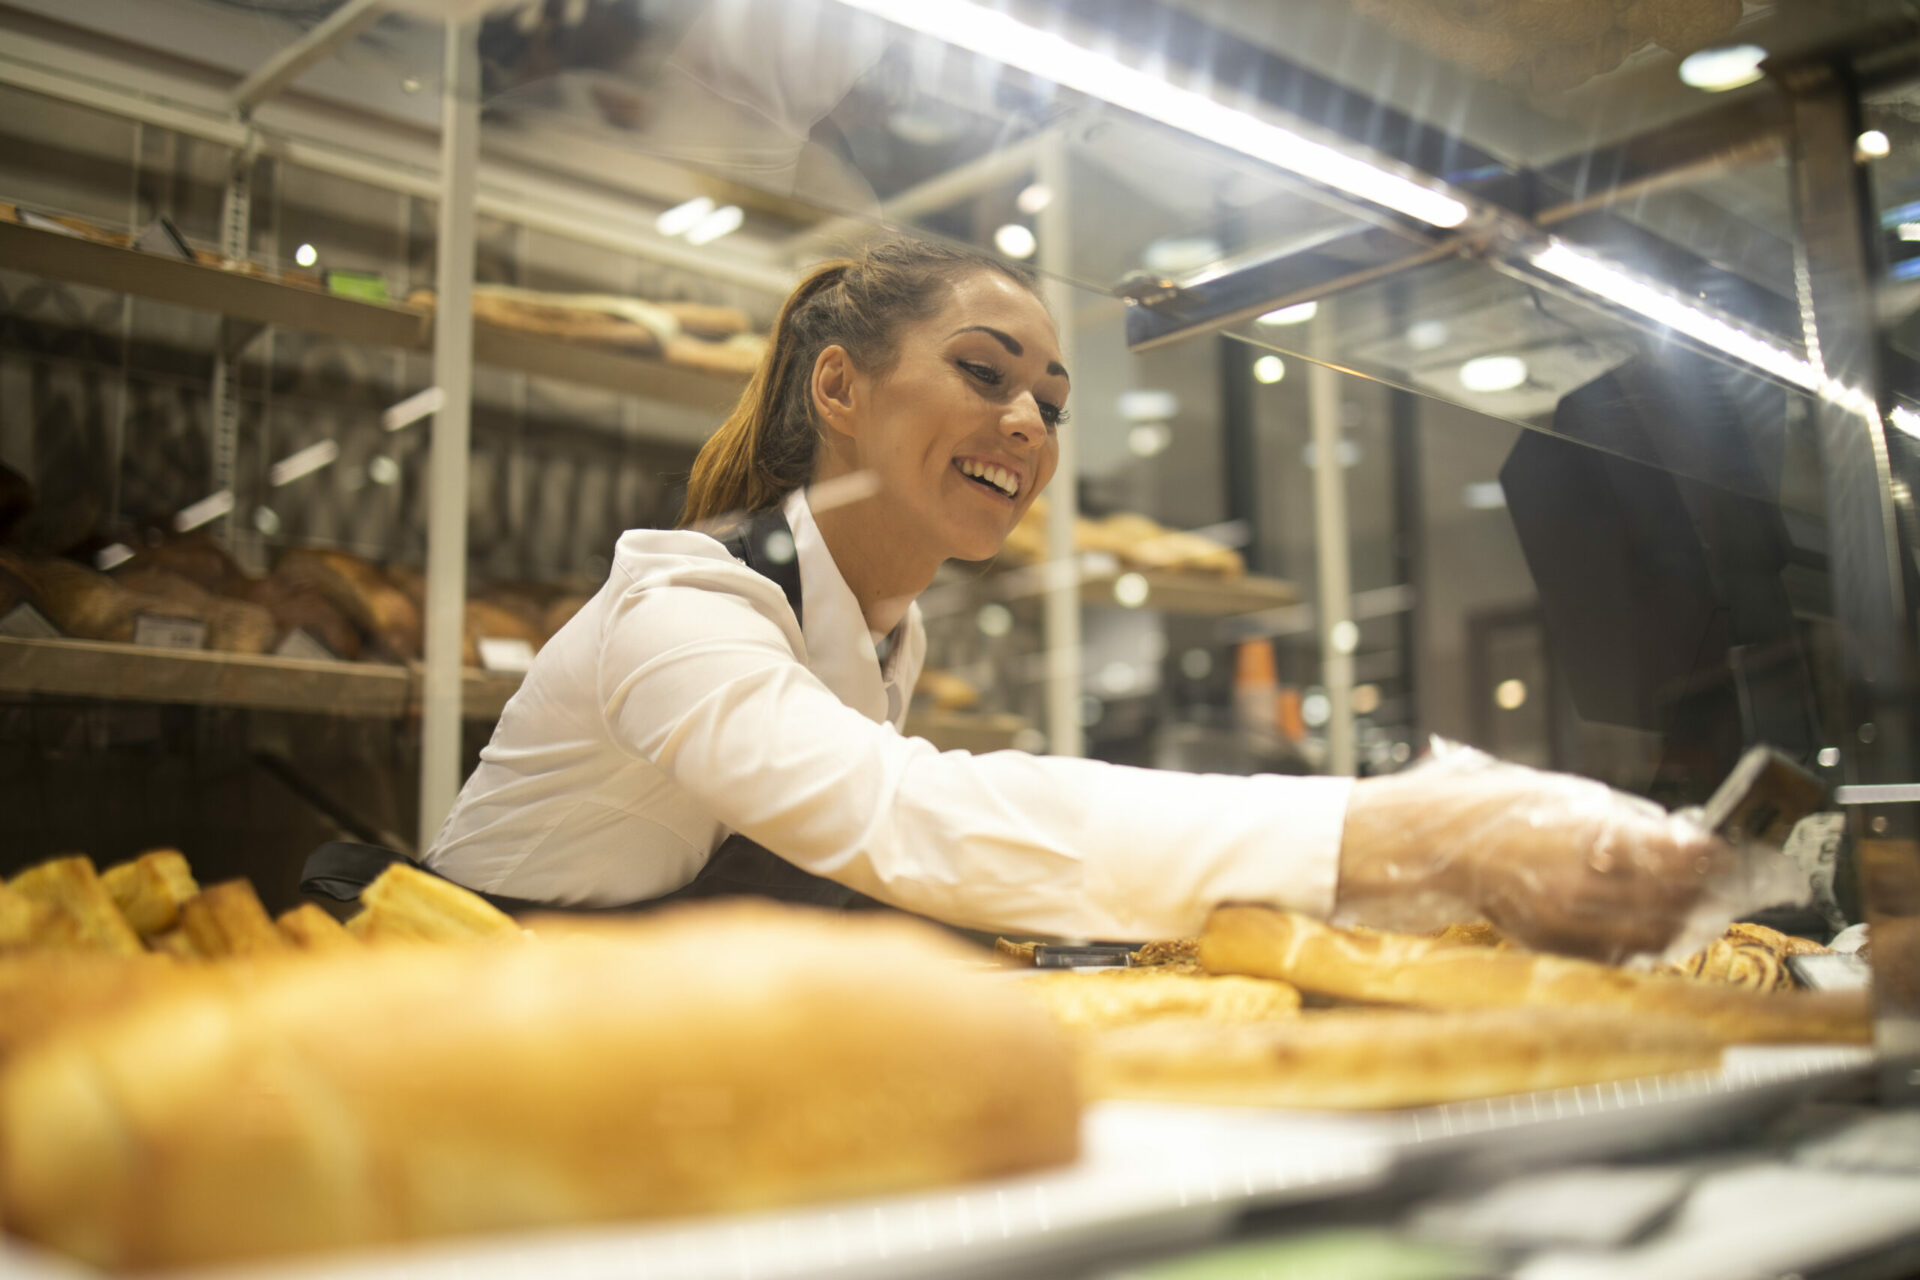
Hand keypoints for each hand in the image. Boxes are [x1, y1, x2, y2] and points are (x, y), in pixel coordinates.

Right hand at [1337, 743, 1730, 962]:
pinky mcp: (1555, 945)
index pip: (1687, 858)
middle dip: (1711, 890)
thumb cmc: (1487, 809)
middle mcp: (1587, 886)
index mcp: (1593, 838)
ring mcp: (1571, 922)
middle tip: (1725, 878)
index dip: (1719, 857)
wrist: (1424, 848)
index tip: (1730, 851)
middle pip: (1682, 900)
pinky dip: (1646, 940)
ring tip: (1696, 902)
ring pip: (1658, 934)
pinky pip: (1621, 953)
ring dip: (1686, 918)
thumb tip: (1680, 837)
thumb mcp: (1562, 794)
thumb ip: (1623, 820)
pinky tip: (1651, 922)